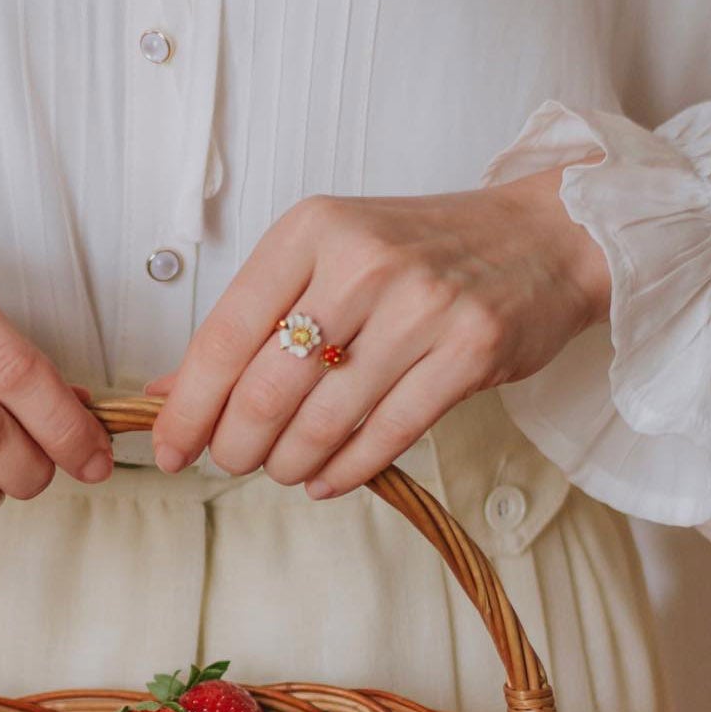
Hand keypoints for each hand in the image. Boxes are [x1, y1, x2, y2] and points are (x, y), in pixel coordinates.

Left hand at [149, 165, 609, 495]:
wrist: (544, 237)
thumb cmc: (419, 253)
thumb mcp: (326, 260)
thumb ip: (251, 322)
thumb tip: (166, 391)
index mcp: (311, 231)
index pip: (224, 337)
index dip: (188, 407)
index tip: (170, 450)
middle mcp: (363, 263)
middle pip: (266, 390)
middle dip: (236, 446)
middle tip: (233, 462)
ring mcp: (421, 308)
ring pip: (323, 422)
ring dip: (289, 464)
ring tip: (284, 468)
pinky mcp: (470, 353)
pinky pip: (386, 437)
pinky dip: (345, 471)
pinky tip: (326, 480)